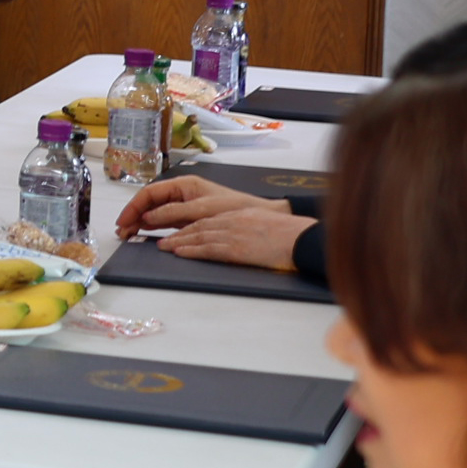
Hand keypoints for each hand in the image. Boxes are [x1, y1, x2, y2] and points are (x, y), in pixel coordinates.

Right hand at [111, 176, 280, 238]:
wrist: (260, 216)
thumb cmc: (235, 207)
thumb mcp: (202, 208)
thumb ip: (173, 212)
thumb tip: (147, 218)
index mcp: (183, 185)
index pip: (149, 193)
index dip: (133, 206)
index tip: (124, 220)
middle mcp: (181, 194)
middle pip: (149, 203)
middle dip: (133, 216)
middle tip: (122, 231)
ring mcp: (185, 206)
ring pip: (155, 213)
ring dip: (140, 223)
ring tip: (128, 234)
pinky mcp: (190, 218)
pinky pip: (165, 221)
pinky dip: (152, 228)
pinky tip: (145, 235)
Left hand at [159, 204, 312, 272]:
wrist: (304, 238)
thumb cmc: (293, 234)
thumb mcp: (267, 224)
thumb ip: (251, 228)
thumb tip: (245, 238)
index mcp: (241, 215)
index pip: (209, 219)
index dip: (190, 225)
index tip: (178, 230)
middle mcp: (233, 222)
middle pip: (198, 226)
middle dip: (178, 232)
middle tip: (162, 239)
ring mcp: (234, 235)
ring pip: (198, 236)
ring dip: (178, 242)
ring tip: (163, 247)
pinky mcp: (236, 249)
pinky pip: (207, 249)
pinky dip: (190, 250)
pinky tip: (178, 252)